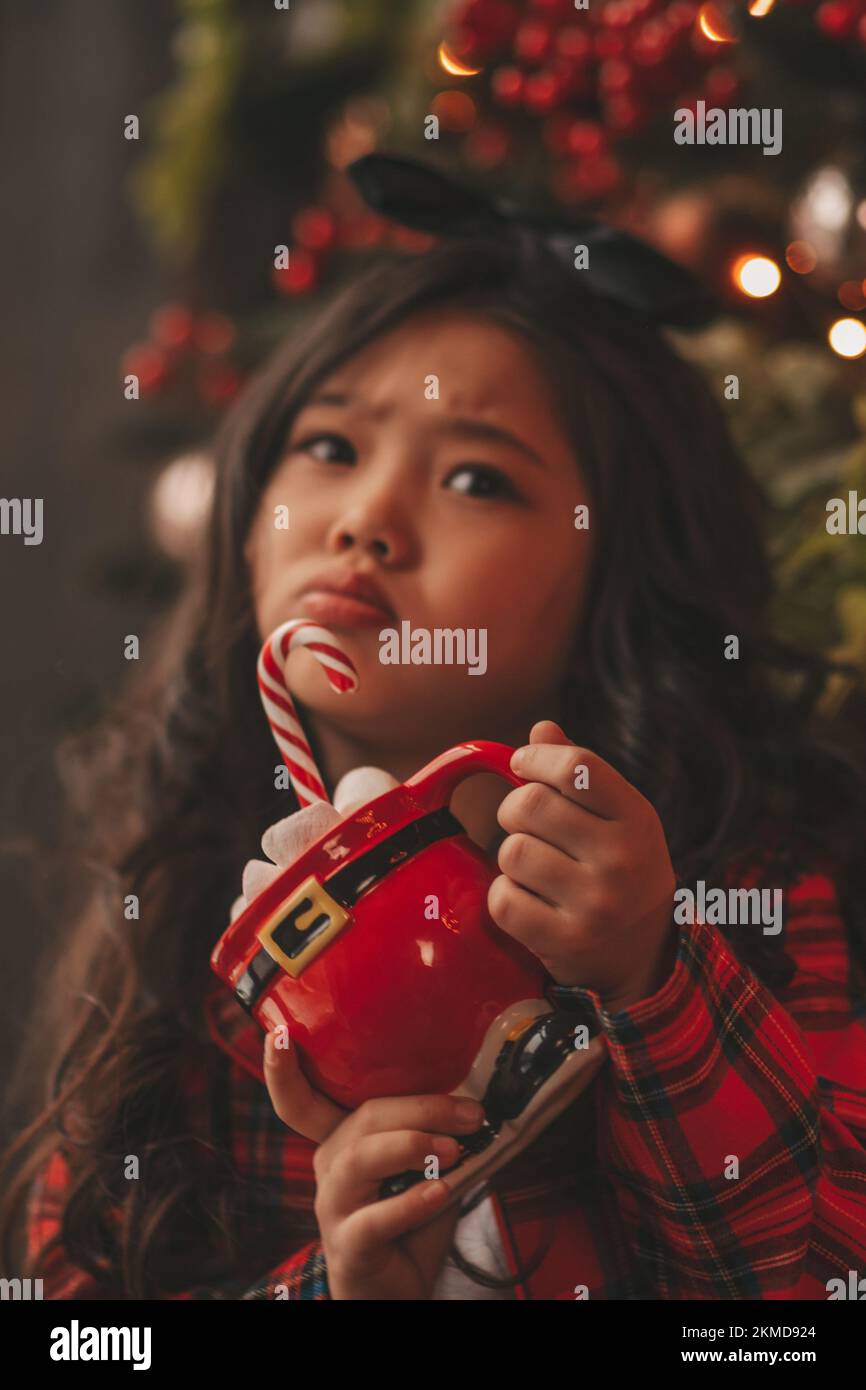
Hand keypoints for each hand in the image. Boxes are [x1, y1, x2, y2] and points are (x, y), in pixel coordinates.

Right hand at [263, 1033, 483, 1299]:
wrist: (400, 1291)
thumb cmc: (411, 1223)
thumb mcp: (425, 1170)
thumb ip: (438, 1137)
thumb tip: (480, 1104)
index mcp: (340, 1140)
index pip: (301, 1101)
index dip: (282, 1070)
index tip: (277, 1032)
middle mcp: (328, 1166)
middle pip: (361, 1120)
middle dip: (420, 1108)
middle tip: (470, 1115)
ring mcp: (333, 1207)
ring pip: (361, 1160)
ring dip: (413, 1146)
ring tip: (454, 1151)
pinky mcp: (348, 1245)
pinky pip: (374, 1219)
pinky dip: (410, 1202)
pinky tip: (439, 1192)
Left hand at [489, 719, 678, 1011]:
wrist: (641, 954)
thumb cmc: (618, 867)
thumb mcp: (616, 818)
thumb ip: (579, 774)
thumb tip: (541, 729)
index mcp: (637, 818)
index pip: (577, 766)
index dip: (536, 758)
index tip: (523, 764)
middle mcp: (622, 860)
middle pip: (529, 805)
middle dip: (514, 810)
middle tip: (526, 826)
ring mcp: (596, 904)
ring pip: (511, 851)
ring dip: (512, 858)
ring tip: (535, 869)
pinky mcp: (566, 941)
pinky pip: (503, 899)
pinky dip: (505, 898)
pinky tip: (529, 901)